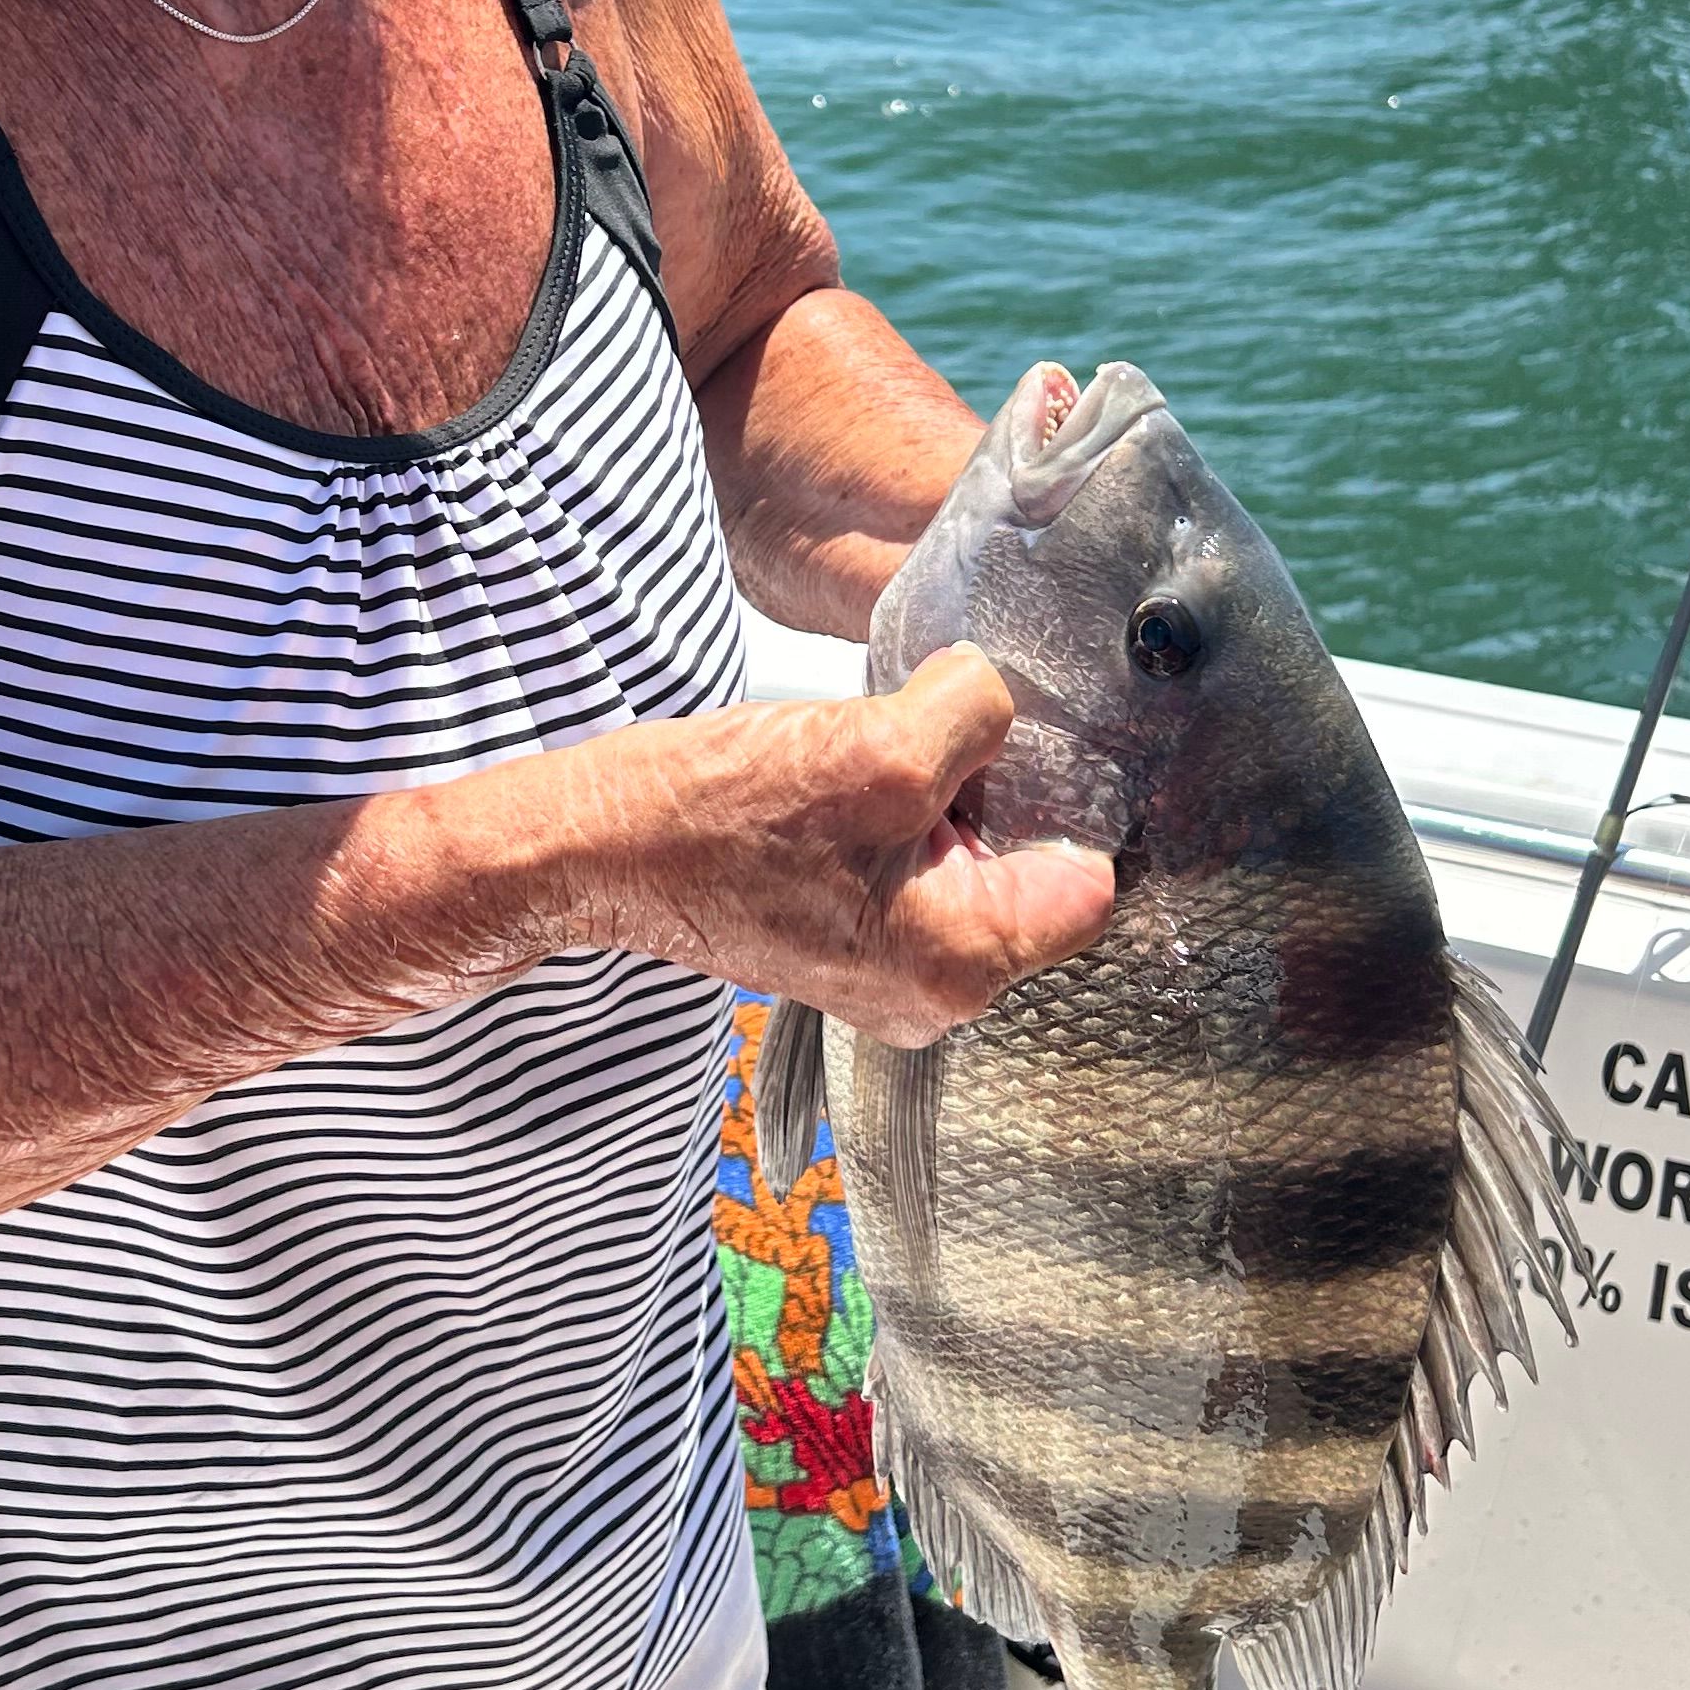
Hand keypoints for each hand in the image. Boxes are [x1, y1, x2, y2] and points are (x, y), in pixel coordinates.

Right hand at [578, 646, 1114, 1042]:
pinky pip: (915, 871)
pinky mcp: (849, 940)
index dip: (1066, 798)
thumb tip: (1001, 698)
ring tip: (876, 760)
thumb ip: (977, 718)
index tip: (1026, 745)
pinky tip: (846, 782)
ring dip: (941, 800)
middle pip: (1032, 873)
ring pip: (971, 864)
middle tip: (937, 740)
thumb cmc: (723, 816)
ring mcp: (889, 971)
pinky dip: (896, 818)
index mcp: (964, 964)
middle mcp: (938, 991)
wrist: (600, 847)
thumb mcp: (876, 748)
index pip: (1089, 883)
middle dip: (998, 797)